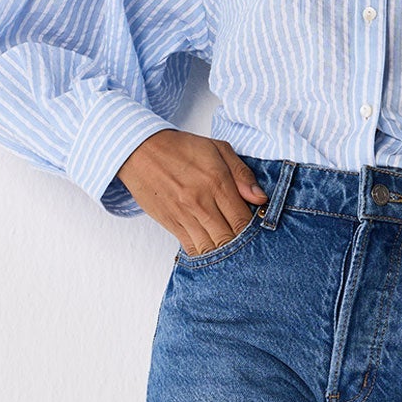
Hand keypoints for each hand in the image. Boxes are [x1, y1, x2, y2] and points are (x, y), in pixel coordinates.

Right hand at [117, 131, 267, 254]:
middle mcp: (200, 202)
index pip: (242, 220)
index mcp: (216, 182)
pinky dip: (204, 253)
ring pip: (210, 248)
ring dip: (223, 252)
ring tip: (232, 248)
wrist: (140, 150)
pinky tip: (212, 248)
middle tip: (248, 243)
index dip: (253, 230)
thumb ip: (242, 174)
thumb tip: (261, 198)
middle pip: (228, 239)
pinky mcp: (171, 224)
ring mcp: (184, 215)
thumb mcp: (218, 149)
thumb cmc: (181, 148)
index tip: (257, 229)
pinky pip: (192, 248)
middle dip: (241, 245)